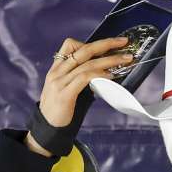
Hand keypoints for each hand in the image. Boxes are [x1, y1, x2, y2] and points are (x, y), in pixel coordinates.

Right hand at [24, 36, 133, 156]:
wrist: (46, 129)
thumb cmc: (60, 111)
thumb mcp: (67, 89)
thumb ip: (80, 79)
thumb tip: (104, 72)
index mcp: (56, 69)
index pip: (69, 45)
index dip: (89, 42)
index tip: (106, 45)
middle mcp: (57, 72)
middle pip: (83, 50)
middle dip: (105, 43)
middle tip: (123, 41)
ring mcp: (59, 82)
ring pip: (87, 63)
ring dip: (110, 59)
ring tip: (126, 58)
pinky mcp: (65, 94)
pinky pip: (84, 78)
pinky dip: (100, 74)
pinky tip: (111, 75)